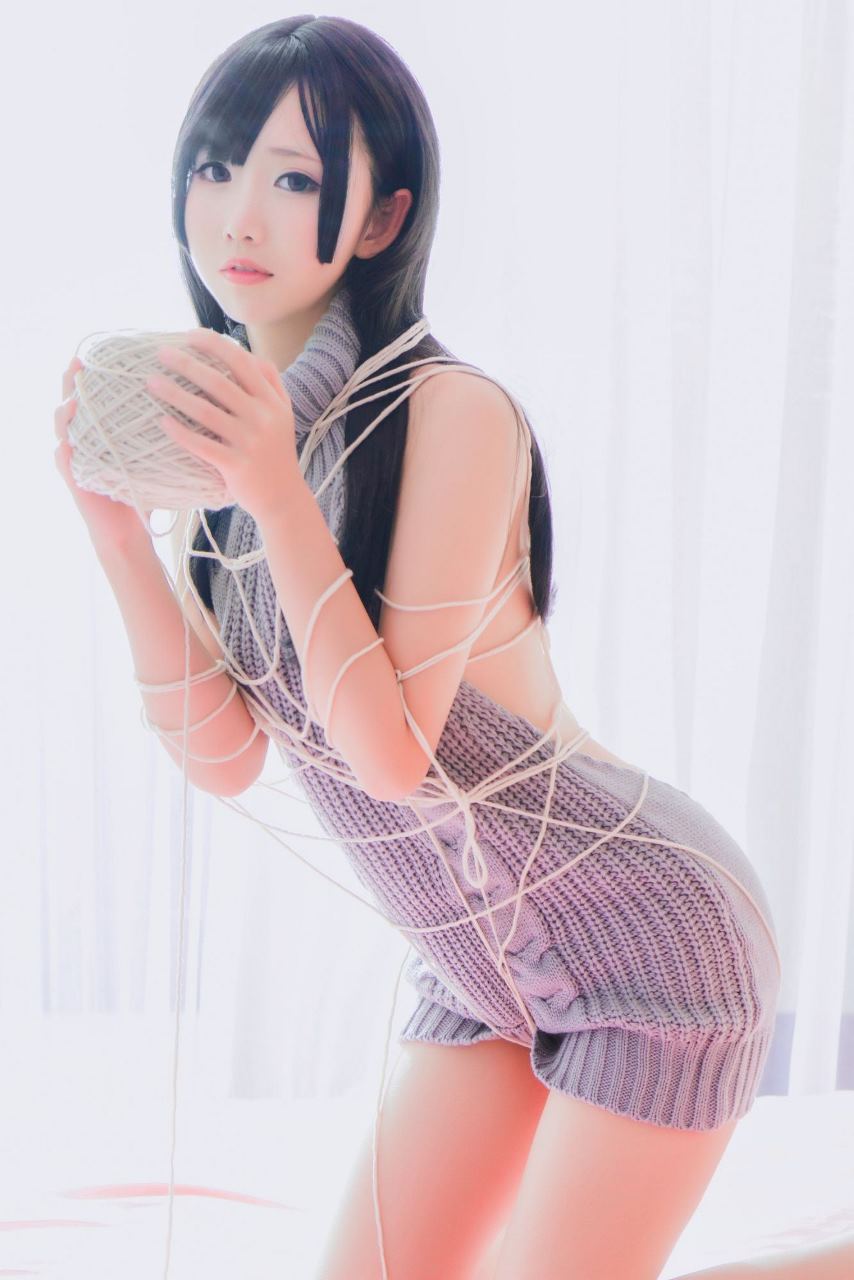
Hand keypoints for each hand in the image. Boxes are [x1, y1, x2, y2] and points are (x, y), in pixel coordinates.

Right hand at [54, 356, 154, 554]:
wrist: (131, 529)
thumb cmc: (146, 489)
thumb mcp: (156, 454)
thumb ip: (166, 429)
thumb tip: (199, 401)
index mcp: (104, 427)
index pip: (96, 392)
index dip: (97, 371)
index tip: (104, 349)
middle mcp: (85, 436)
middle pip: (73, 400)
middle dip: (73, 381)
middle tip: (80, 361)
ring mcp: (76, 456)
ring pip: (62, 426)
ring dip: (64, 411)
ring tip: (73, 399)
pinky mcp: (73, 479)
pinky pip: (63, 460)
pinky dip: (64, 449)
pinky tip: (66, 442)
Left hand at [145, 329, 299, 522]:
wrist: (283, 499)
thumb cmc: (276, 453)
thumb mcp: (283, 415)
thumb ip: (270, 384)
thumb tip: (250, 355)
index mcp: (272, 402)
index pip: (242, 363)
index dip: (215, 345)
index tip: (190, 335)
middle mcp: (262, 418)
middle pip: (218, 382)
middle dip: (186, 363)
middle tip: (161, 353)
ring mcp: (249, 442)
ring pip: (205, 411)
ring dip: (175, 393)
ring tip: (152, 382)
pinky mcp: (236, 466)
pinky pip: (202, 445)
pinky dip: (180, 432)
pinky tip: (162, 422)